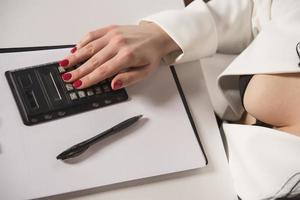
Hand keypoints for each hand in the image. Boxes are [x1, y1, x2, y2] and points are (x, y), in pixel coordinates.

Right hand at [59, 22, 179, 89]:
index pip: (103, 71)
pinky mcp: (110, 28)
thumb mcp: (145, 71)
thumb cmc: (151, 54)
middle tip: (67, 77)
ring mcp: (113, 35)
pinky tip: (75, 50)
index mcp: (127, 56)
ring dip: (75, 57)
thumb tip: (113, 84)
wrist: (157, 35)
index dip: (89, 79)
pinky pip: (92, 35)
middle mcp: (118, 44)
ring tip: (64, 64)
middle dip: (78, 71)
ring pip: (89, 47)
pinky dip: (82, 42)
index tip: (79, 84)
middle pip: (93, 60)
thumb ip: (129, 79)